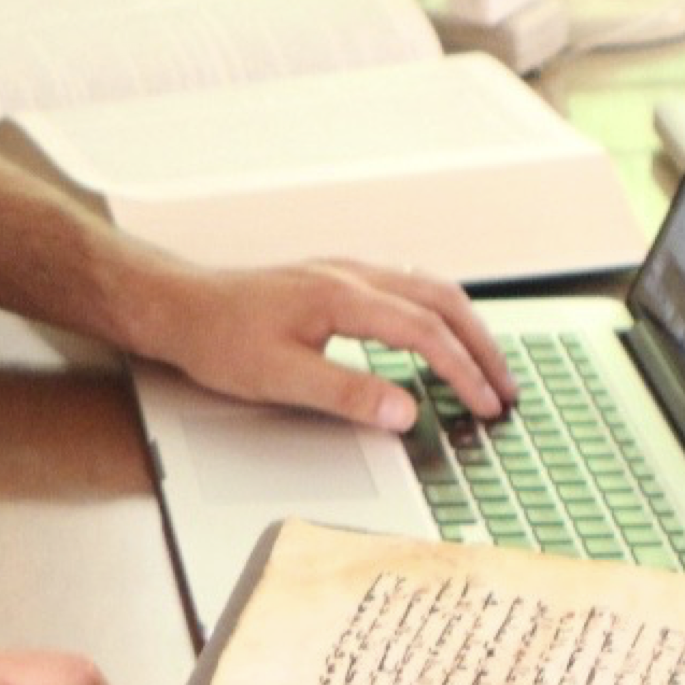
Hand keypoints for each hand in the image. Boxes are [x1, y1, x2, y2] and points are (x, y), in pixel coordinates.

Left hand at [138, 257, 518, 432]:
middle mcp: (351, 276)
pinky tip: (437, 334)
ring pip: (427, 288)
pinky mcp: (335, 280)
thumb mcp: (279, 378)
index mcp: (342, 298)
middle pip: (441, 301)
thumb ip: (347, 394)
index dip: (462, 371)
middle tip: (505, 388)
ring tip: (486, 365)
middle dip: (481, 345)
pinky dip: (437, 313)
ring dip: (464, 325)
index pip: (424, 333)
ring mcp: (344, 272)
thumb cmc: (218, 340)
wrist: (179, 306)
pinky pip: (405, 287)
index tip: (485, 406)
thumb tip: (405, 411)